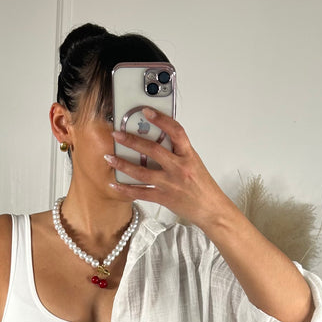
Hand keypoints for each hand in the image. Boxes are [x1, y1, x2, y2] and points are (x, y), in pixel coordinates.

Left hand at [107, 108, 230, 230]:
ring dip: (123, 164)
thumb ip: (178, 152)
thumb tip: (159, 140)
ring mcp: (170, 183)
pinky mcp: (163, 198)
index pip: (175, 131)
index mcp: (188, 155)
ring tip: (109, 158)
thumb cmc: (203, 186)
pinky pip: (140, 192)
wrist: (211, 209)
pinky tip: (115, 183)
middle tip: (117, 134)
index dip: (161, 119)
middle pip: (152, 150)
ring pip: (142, 172)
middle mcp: (179, 167)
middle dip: (131, 141)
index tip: (146, 111)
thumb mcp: (194, 163)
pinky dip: (126, 188)